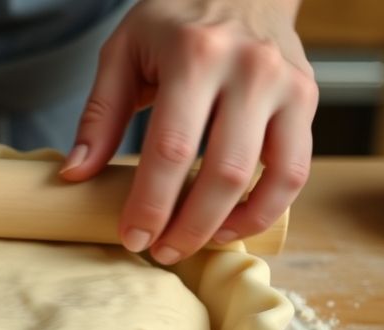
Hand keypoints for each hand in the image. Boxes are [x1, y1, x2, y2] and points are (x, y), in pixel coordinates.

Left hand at [61, 0, 317, 263]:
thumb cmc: (172, 21)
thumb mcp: (122, 53)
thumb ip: (98, 116)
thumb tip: (75, 175)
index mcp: (194, 56)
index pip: (171, 149)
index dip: (151, 203)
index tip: (131, 238)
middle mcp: (249, 69)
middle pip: (222, 171)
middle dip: (187, 225)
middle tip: (159, 251)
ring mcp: (286, 85)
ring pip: (269, 176)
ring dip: (230, 224)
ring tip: (193, 244)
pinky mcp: (308, 99)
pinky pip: (295, 169)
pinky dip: (265, 207)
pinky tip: (231, 224)